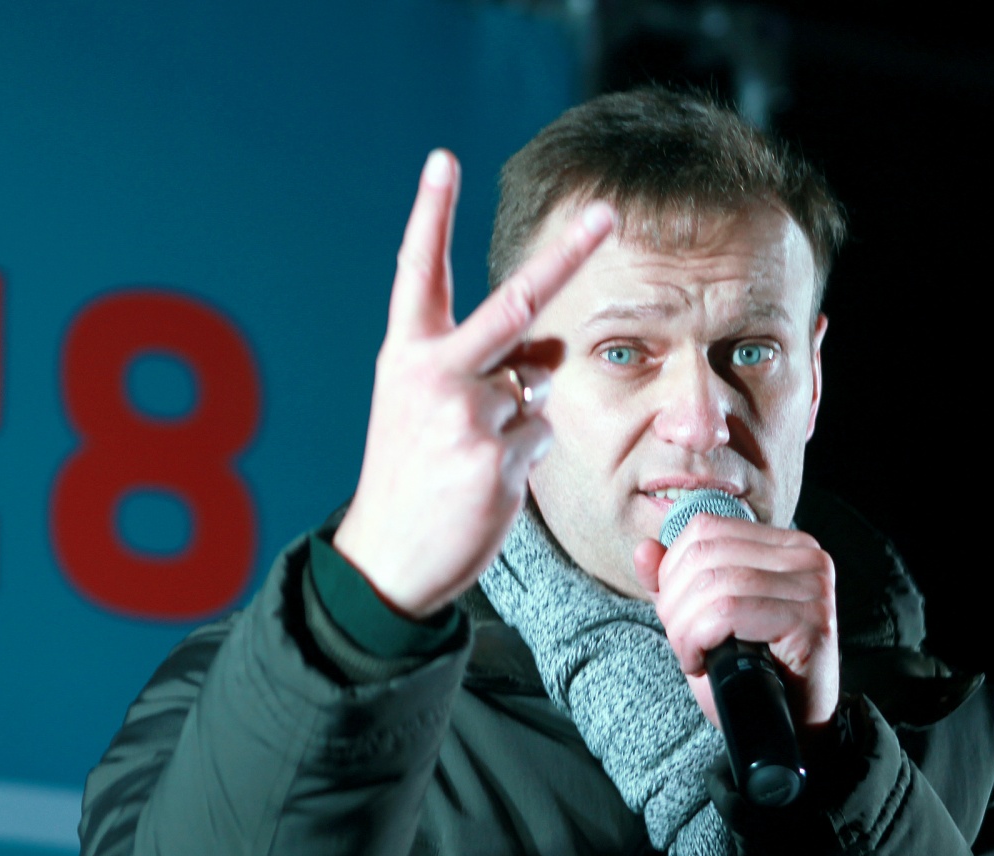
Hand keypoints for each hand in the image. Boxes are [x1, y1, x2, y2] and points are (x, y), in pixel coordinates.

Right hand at [334, 150, 614, 618]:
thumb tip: (546, 352)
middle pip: (515, 302)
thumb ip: (477, 365)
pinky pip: (542, 432)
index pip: (417, 271)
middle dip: (567, 256)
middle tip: (607, 215)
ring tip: (472, 451)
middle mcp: (434, 373)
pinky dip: (525, 453)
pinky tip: (486, 479)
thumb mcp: (421, 405)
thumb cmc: (409, 470)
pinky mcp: (497, 456)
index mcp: (406, 353)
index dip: (429, 213)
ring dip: (521, 412)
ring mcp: (467, 414)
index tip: (443, 160)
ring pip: (537, 383)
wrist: (386, 557)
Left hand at [633, 513, 838, 733]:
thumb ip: (673, 582)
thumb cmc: (751, 672)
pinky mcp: (811, 619)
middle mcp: (805, 555)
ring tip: (692, 655)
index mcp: (782, 544)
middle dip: (675, 603)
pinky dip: (699, 639)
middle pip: (704, 555)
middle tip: (681, 641)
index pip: (705, 528)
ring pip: (715, 584)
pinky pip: (729, 611)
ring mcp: (812, 586)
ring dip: (684, 627)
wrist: (792, 726)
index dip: (672, 571)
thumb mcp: (702, 619)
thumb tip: (644, 549)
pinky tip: (702, 662)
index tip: (676, 613)